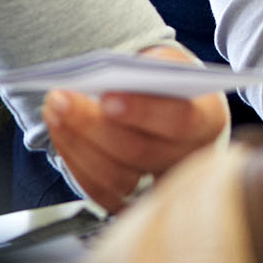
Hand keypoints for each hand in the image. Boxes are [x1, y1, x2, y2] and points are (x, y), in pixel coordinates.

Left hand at [42, 46, 229, 212]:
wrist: (170, 104)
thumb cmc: (167, 80)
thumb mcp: (169, 62)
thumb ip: (149, 69)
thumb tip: (111, 79)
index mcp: (208, 118)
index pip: (180, 120)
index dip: (143, 111)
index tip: (107, 97)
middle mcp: (190, 157)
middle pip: (140, 152)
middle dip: (93, 125)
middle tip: (61, 98)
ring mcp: (162, 183)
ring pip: (116, 178)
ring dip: (77, 143)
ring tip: (54, 110)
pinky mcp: (135, 199)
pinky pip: (101, 192)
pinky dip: (75, 163)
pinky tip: (60, 133)